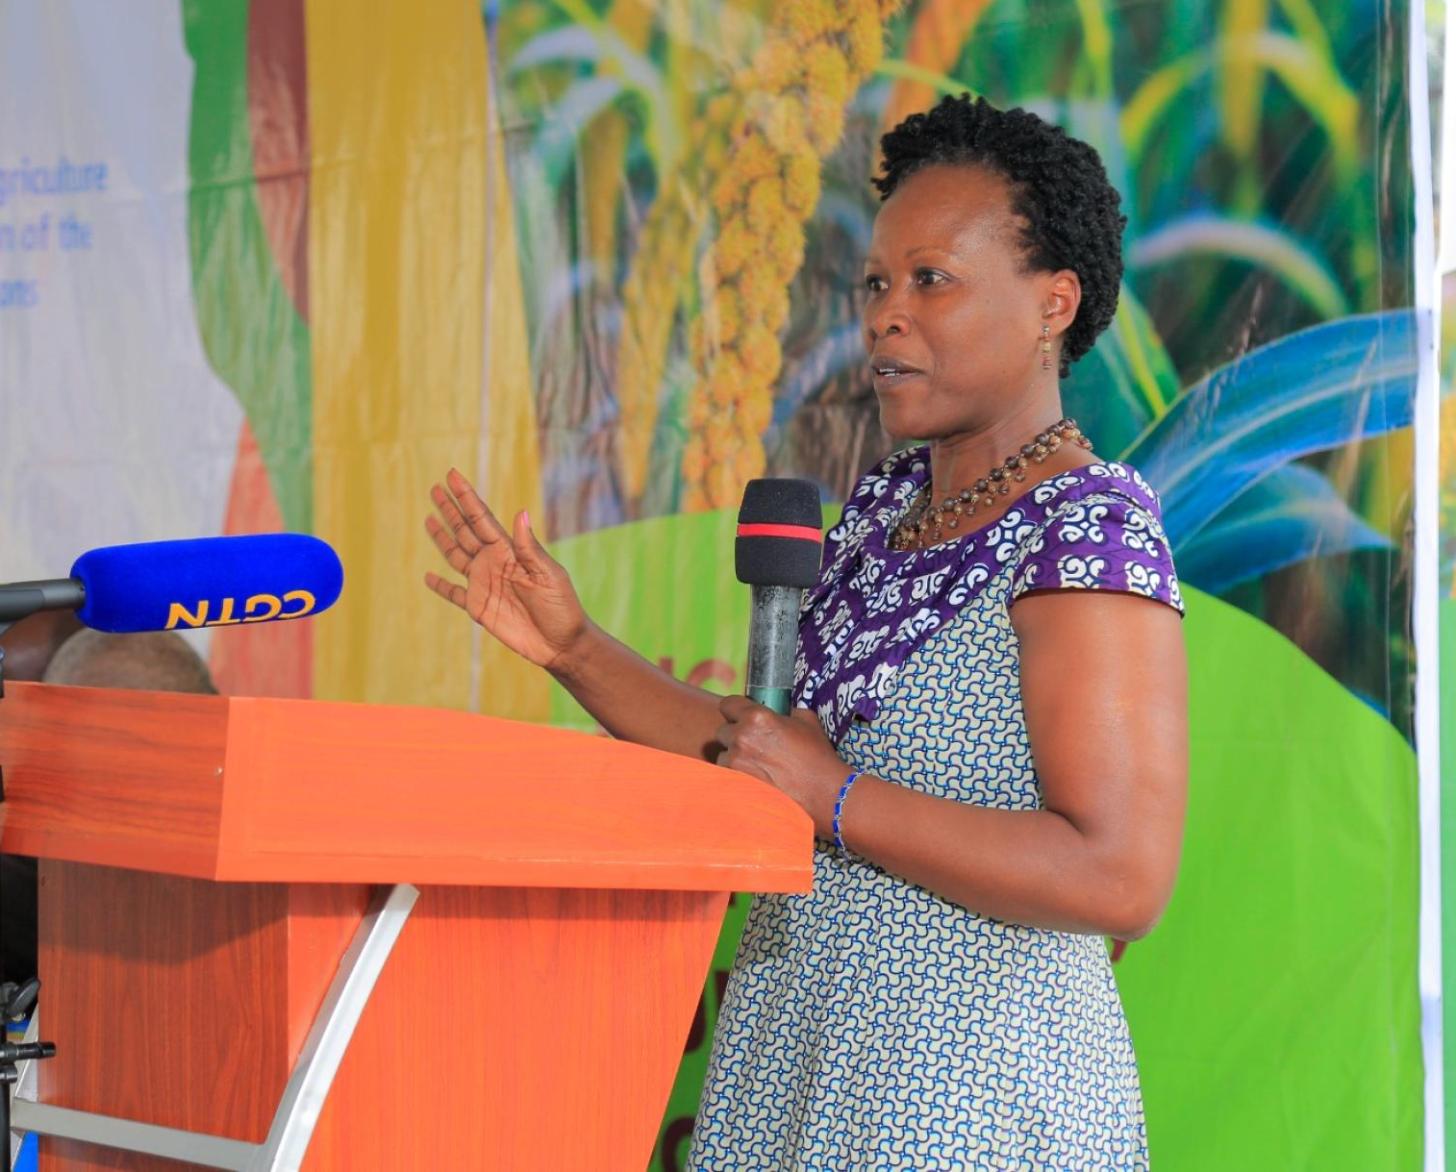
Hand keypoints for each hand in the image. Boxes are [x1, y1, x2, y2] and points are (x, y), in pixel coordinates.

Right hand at [424, 469, 588, 669]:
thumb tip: (521, 512)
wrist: (561, 643)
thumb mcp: (548, 575)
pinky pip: (454, 593)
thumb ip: (529, 547)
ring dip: (442, 537)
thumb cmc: (561, 606)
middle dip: (451, 510)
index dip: (467, 497)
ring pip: (456, 555)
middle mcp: (494, 563)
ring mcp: (484, 584)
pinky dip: (441, 586)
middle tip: (436, 488)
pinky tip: (428, 576)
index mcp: (509, 551)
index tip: (452, 475)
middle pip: (466, 531)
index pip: (482, 519)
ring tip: (429, 518)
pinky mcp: (478, 608)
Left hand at [713, 696, 848, 837]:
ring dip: (733, 758)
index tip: (740, 717)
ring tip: (754, 766)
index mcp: (757, 717)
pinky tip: (752, 780)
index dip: (734, 710)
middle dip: (734, 736)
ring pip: (721, 755)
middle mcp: (742, 737)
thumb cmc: (817, 756)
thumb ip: (789, 710)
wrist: (823, 792)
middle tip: (752, 745)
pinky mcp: (735, 785)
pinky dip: (734, 777)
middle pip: (722, 731)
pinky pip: (725, 776)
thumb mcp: (807, 721)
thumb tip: (783, 709)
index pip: (727, 705)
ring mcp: (735, 763)